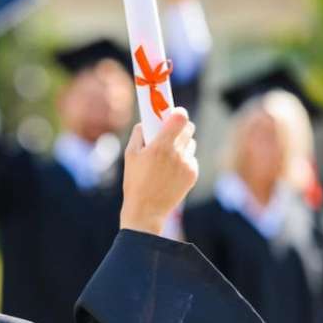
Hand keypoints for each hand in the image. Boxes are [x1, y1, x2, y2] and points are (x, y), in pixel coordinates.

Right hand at [120, 108, 197, 234]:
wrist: (146, 210)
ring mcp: (187, 164)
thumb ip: (138, 134)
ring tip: (168, 156)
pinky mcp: (193, 174)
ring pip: (191, 144)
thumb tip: (145, 122)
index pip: (180, 118)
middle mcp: (177, 153)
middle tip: (170, 132)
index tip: (172, 113)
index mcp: (160, 146)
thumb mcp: (130, 155)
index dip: (178, 112)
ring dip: (182, 144)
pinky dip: (183, 160)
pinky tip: (171, 170)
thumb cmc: (135, 181)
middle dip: (180, 127)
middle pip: (189, 128)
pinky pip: (191, 159)